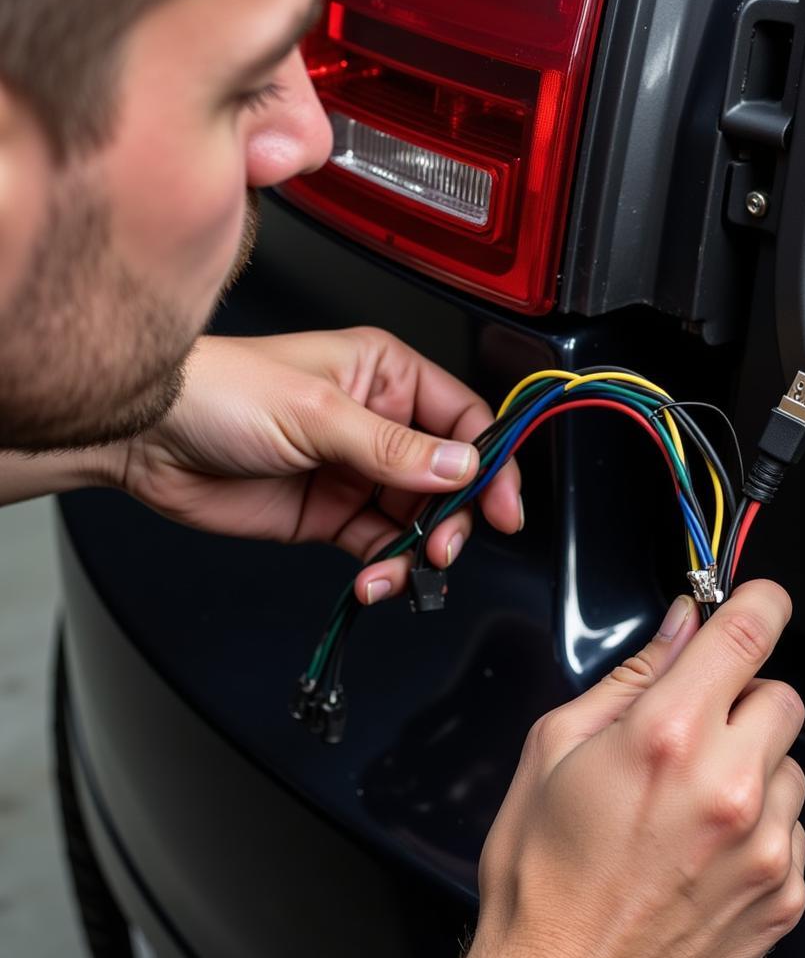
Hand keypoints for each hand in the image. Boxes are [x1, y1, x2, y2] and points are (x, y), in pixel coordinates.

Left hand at [110, 329, 521, 597]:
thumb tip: (463, 467)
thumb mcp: (317, 414)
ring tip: (404, 568)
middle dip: (454, 517)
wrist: (149, 440)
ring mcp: (356, 473)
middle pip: (449, 478)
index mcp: (386, 377)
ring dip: (418, 550)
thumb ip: (394, 449)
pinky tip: (375, 580)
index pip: (463, 421)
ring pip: (417, 519)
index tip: (503, 505)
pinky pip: (379, 547)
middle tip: (444, 544)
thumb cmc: (222, 393)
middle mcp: (379, 424)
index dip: (491, 463)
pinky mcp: (331, 515)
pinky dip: (385, 569)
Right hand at [447, 580, 804, 957]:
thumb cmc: (544, 880)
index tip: (754, 601)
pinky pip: (794, 827)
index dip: (758, 602)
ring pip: (791, 763)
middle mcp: (728, 787)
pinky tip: (703, 845)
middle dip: (742, 694)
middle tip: (693, 724)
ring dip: (751, 762)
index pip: (748, 634)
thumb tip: (676, 628)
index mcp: (667, 738)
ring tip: (688, 800)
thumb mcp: (554, 750)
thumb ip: (629, 677)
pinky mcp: (784, 895)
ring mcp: (766, 847)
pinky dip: (760, 821)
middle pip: (782, 695)